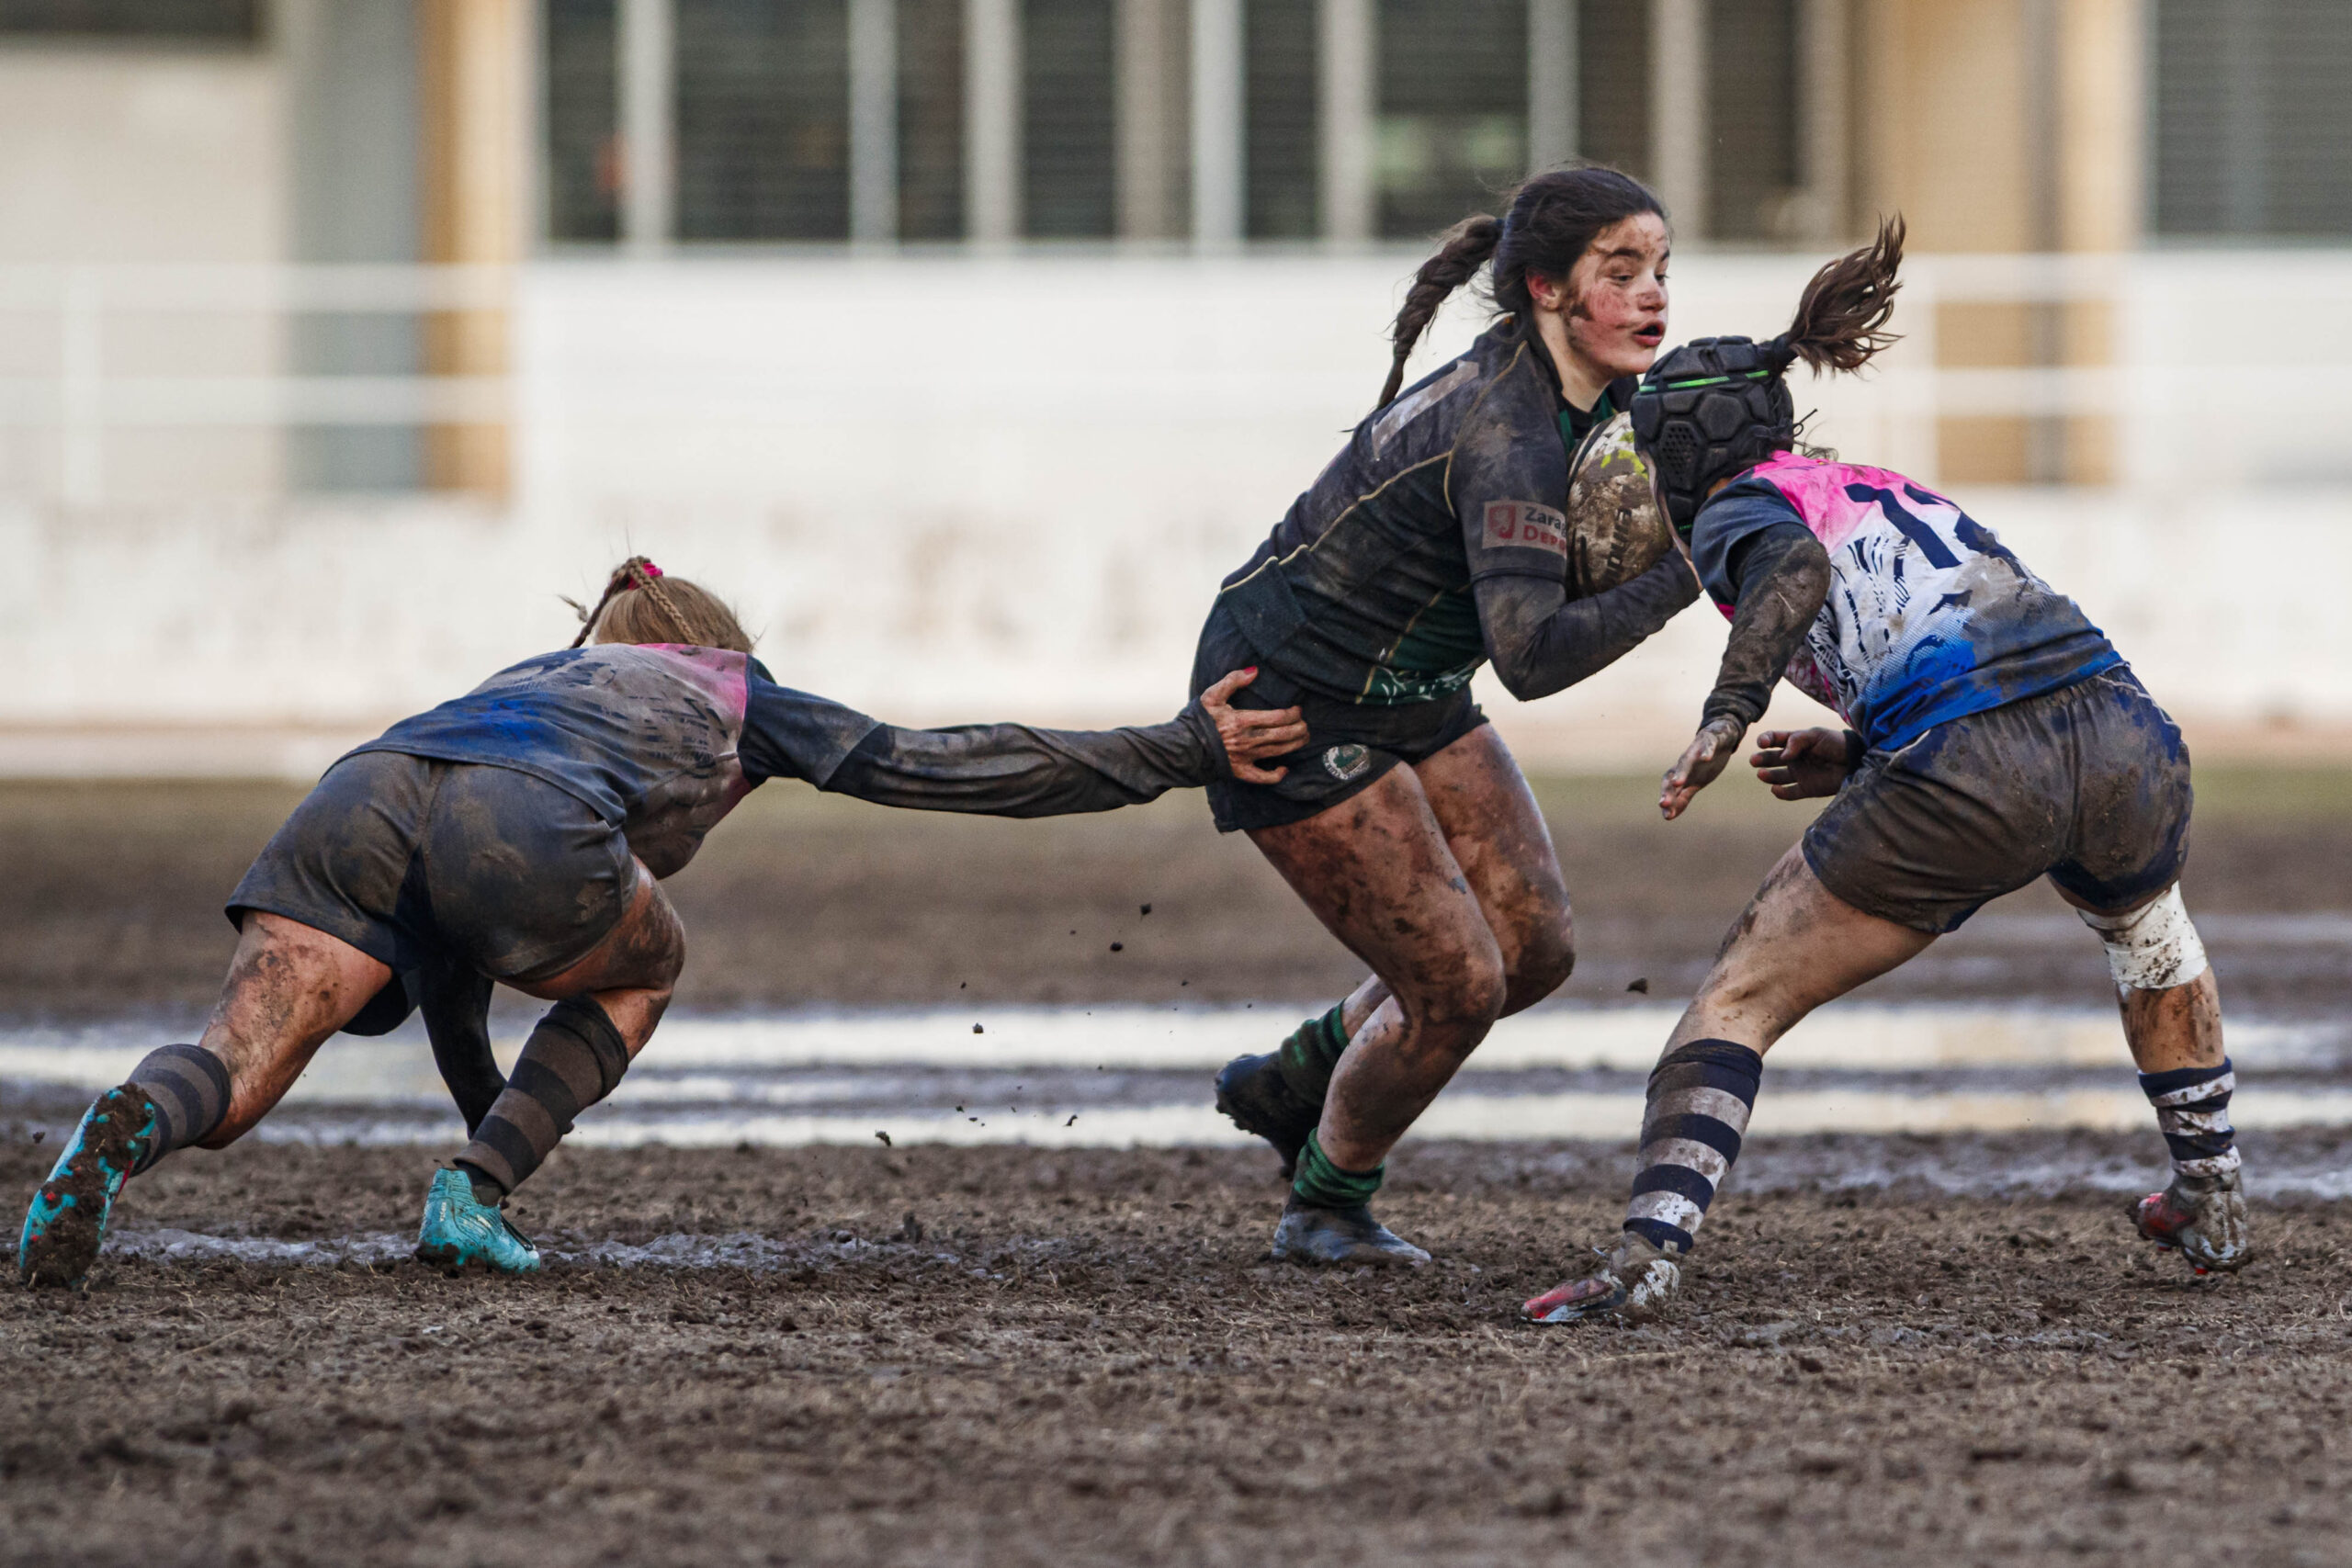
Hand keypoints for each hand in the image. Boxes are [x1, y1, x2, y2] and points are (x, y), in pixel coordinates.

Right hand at [1199, 668, 1306, 784]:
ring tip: (1304, 738)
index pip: (1277, 717)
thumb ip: (1233, 680)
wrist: (1181, 747)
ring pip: (1278, 752)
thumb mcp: (1212, 696)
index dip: (1292, 713)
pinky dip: (1275, 775)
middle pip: (1282, 735)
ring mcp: (1244, 757)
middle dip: (1299, 729)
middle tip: (1305, 725)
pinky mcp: (1239, 772)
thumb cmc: (1197, 720)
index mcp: (1241, 720)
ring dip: (1295, 745)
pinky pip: (1262, 777)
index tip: (1298, 710)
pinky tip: (1284, 770)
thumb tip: (1254, 671)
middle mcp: (1246, 740)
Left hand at [1659, 715, 1745, 819]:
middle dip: (1668, 789)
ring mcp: (1696, 750)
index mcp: (1682, 773)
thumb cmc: (1705, 763)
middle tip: (1663, 803)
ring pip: (1686, 760)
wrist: (1721, 737)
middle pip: (1674, 774)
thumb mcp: (1695, 783)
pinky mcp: (1710, 740)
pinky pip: (1708, 745)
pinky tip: (1706, 758)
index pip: (1669, 786)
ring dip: (1681, 771)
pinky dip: (1706, 751)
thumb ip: (1682, 798)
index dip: (1667, 799)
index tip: (1666, 816)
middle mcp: (1686, 762)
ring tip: (1677, 783)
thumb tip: (1668, 816)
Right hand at [1749, 727, 1856, 800]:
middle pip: (1771, 759)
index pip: (1774, 739)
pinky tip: (1776, 789)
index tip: (1763, 743)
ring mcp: (1800, 774)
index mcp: (1796, 742)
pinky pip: (1789, 793)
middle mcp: (1795, 758)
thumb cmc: (1836, 743)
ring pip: (1777, 777)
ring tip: (1761, 774)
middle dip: (1761, 759)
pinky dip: (1780, 793)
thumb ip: (1796, 741)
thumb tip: (1782, 755)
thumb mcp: (1815, 735)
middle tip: (1754, 760)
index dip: (1765, 740)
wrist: (1856, 760)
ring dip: (1767, 776)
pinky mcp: (1807, 788)